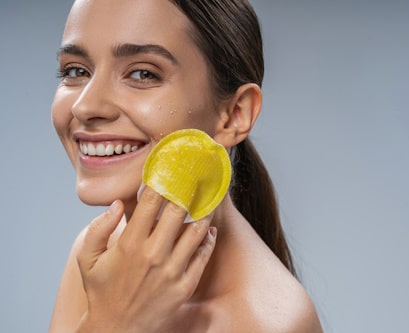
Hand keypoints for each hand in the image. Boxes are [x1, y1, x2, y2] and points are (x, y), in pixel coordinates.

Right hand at [75, 186, 216, 332]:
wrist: (116, 328)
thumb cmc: (102, 290)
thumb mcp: (87, 258)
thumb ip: (99, 227)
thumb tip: (118, 203)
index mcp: (129, 243)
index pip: (150, 201)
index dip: (162, 180)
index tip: (170, 168)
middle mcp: (153, 253)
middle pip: (178, 210)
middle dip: (188, 190)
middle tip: (196, 177)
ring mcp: (172, 270)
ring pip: (197, 230)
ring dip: (204, 212)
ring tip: (207, 199)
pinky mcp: (185, 285)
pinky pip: (203, 255)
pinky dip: (209, 239)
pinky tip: (209, 229)